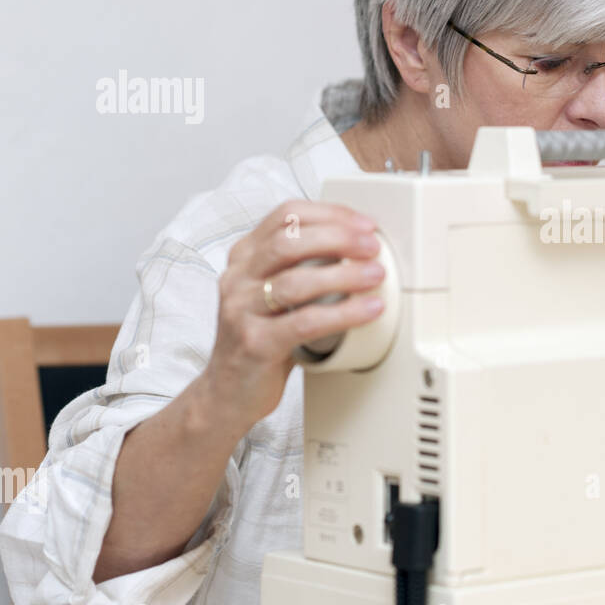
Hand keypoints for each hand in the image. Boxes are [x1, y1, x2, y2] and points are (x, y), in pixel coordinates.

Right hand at [201, 199, 387, 427]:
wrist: (228, 391)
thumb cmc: (262, 337)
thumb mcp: (276, 293)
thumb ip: (304, 266)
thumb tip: (359, 246)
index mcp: (245, 257)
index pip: (286, 215)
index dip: (329, 213)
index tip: (364, 223)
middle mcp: (238, 278)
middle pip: (288, 240)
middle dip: (338, 237)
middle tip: (372, 245)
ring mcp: (241, 310)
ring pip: (296, 281)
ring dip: (344, 274)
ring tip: (375, 275)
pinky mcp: (255, 343)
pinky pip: (304, 323)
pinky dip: (343, 314)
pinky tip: (368, 310)